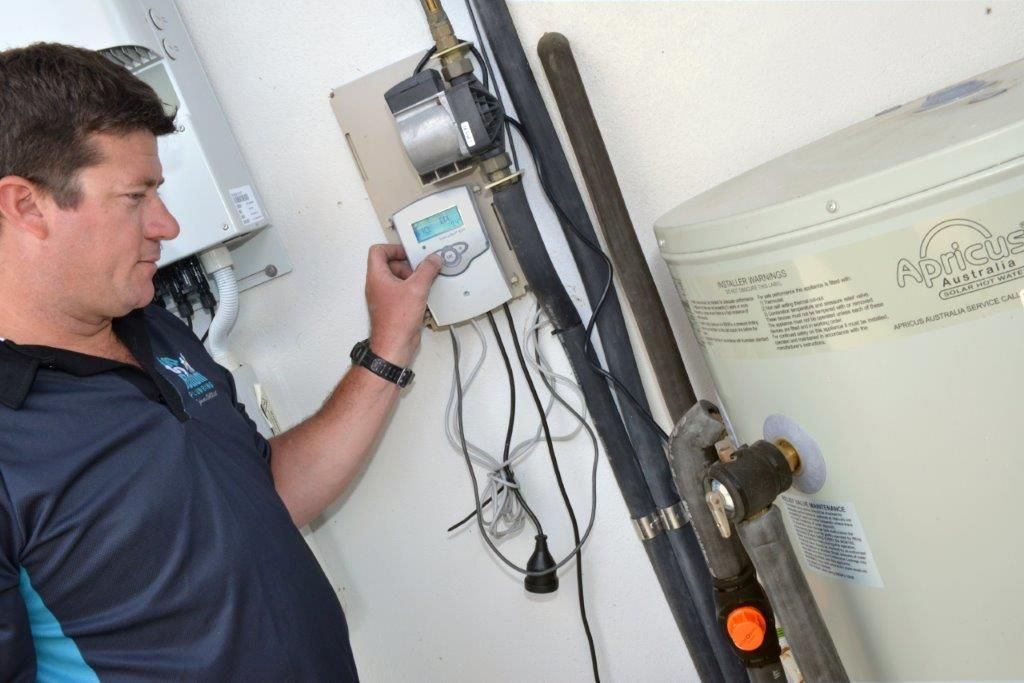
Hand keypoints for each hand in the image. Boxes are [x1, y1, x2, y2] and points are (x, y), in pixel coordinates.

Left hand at [364, 243, 441, 366]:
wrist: (394, 345)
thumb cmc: (396, 321)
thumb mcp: (417, 288)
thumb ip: (427, 270)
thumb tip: (433, 259)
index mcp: (377, 276)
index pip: (378, 251)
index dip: (394, 248)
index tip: (409, 253)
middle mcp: (378, 285)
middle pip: (390, 264)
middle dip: (408, 265)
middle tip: (421, 268)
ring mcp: (384, 297)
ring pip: (397, 279)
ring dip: (412, 279)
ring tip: (425, 282)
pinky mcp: (393, 307)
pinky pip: (403, 292)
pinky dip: (413, 291)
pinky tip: (424, 296)